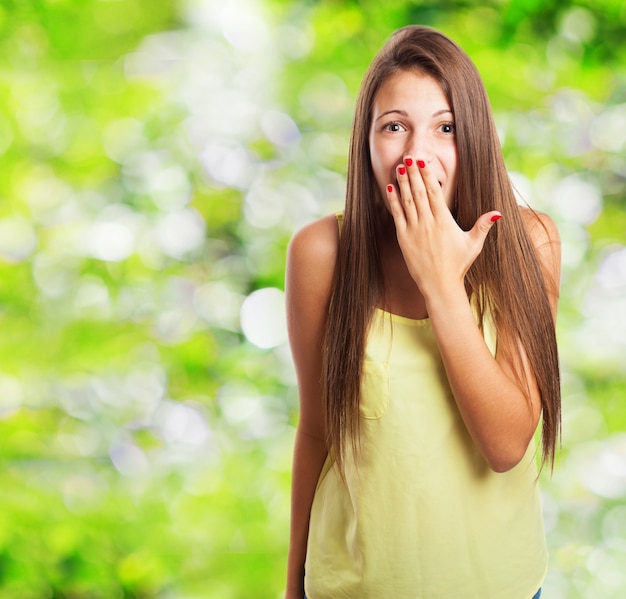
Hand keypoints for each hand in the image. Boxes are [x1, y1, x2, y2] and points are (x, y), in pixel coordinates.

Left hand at [386, 156, 500, 299]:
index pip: (434, 192)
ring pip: (407, 201)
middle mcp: (428, 223)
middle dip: (413, 173)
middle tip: (409, 156)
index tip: (423, 162)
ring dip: (403, 183)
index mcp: (444, 221)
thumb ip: (483, 226)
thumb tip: (498, 213)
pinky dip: (394, 201)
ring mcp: (414, 230)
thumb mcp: (474, 244)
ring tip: (399, 167)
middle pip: (419, 192)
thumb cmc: (458, 265)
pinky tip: (391, 188)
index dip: (427, 175)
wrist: (439, 285)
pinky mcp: (404, 239)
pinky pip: (397, 216)